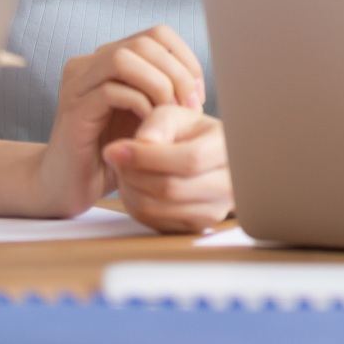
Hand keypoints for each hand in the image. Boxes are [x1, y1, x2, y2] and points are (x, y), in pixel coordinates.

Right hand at [34, 24, 205, 218]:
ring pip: (124, 58)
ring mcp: (77, 84)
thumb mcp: (147, 115)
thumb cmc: (114, 150)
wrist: (68, 186)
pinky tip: (149, 124)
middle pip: (144, 41)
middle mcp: (90, 64)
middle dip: (176, 72)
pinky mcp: (72, 109)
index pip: (157, 34)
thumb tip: (198, 82)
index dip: (185, 58)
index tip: (197, 93)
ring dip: (158, 84)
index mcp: (110, 58)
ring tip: (171, 113)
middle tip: (189, 106)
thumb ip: (165, 91)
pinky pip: (111, 91)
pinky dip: (139, 104)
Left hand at [104, 104, 232, 233]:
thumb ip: (159, 123)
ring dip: (129, 189)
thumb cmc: (191, 134)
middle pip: (170, 188)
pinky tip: (135, 185)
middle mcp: (229, 185)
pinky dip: (135, 204)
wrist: (208, 159)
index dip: (146, 157)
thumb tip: (143, 143)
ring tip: (124, 170)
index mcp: (229, 150)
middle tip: (115, 158)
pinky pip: (154, 221)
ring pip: (157, 208)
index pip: (189, 160)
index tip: (114, 149)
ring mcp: (215, 210)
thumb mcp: (177, 116)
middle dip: (132, 173)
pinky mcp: (196, 227)